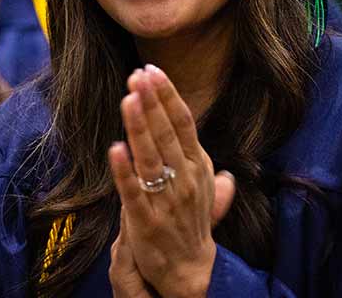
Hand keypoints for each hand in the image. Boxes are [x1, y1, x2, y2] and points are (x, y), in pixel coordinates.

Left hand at [112, 65, 233, 297]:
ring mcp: (166, 200)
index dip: (167, 96)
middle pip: (167, 133)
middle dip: (152, 102)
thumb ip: (207, 172)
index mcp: (197, 166)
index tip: (152, 70)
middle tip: (137, 74)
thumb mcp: (206, 193)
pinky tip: (114, 148)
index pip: (183, 123)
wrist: (190, 270)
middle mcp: (185, 179)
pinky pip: (133, 191)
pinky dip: (124, 170)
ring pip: (151, 156)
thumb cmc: (193, 225)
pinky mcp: (145, 221)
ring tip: (128, 98)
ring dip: (139, 126)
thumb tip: (227, 174)